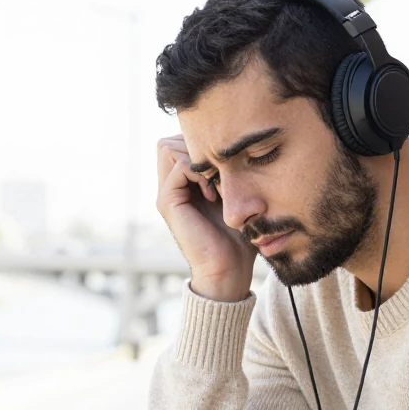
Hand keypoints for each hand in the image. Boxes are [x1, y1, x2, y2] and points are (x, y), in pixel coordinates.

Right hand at [156, 134, 256, 301]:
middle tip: (220, 169)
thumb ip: (231, 171)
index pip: (180, 141)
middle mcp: (171, 186)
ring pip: (168, 147)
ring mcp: (167, 194)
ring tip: (216, 181)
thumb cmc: (240, 236)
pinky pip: (178, 166)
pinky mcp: (167, 202)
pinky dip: (199, 172)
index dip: (203, 144)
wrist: (229, 269)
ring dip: (197, 157)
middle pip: (170, 140)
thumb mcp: (238, 195)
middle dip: (197, 146)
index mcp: (185, 183)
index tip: (227, 164)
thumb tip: (241, 142)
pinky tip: (214, 193)